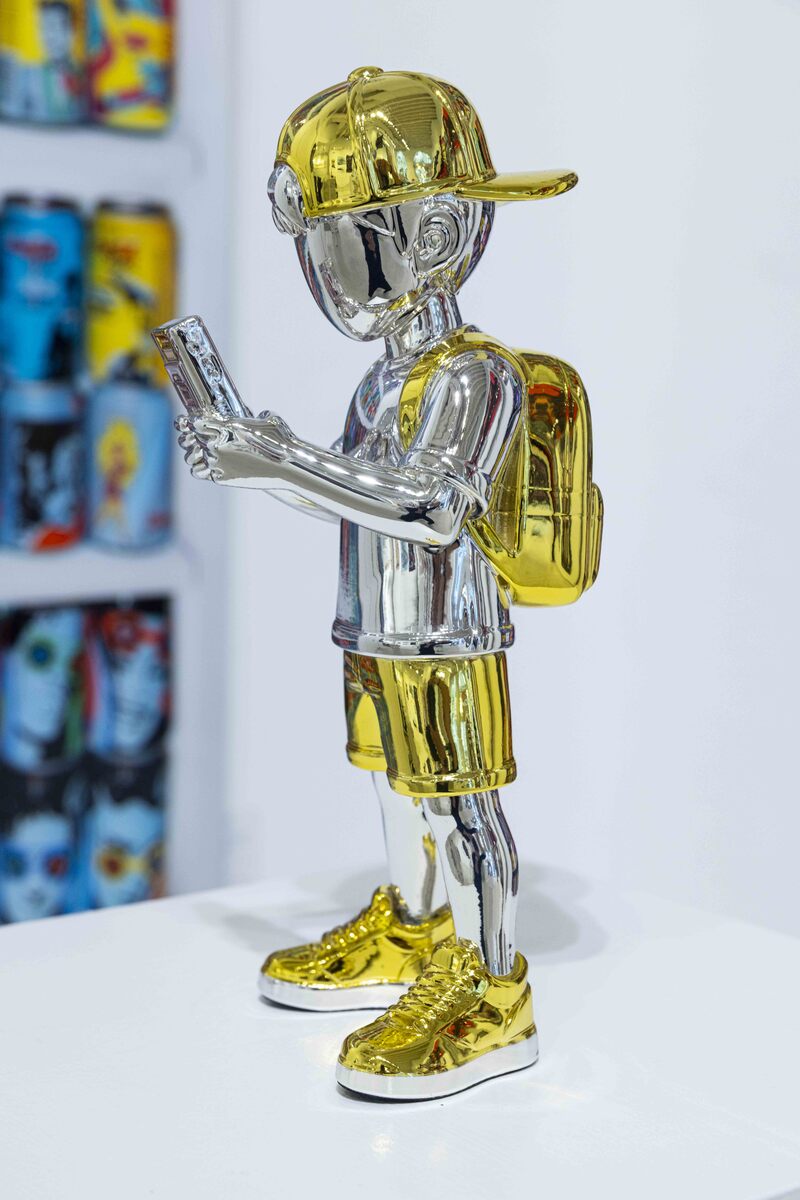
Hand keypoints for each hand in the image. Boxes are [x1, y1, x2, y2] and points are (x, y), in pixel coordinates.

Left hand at [175, 412, 291, 483]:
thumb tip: (261, 416)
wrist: (287, 467)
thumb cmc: (281, 443)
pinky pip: (199, 472)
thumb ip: (257, 416)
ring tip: (200, 454)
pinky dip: (202, 469)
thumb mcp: (269, 420)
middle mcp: (218, 444)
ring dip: (194, 455)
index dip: (190, 422)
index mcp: (226, 425)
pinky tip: (208, 466)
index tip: (189, 423)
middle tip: (190, 438)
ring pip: (191, 457)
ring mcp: (218, 462)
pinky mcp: (221, 478)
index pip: (193, 422)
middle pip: (188, 439)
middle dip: (189, 438)